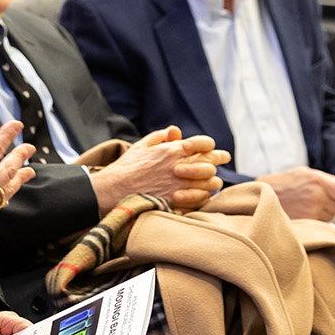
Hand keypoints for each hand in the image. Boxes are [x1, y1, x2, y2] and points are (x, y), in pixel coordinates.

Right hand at [0, 121, 34, 271]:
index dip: (6, 135)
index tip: (17, 125)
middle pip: (8, 168)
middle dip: (20, 156)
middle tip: (30, 147)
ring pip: (8, 186)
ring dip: (20, 177)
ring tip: (30, 171)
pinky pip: (1, 202)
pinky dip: (8, 194)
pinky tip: (9, 194)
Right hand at [92, 125, 227, 213]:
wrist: (113, 192)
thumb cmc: (125, 169)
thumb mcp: (141, 146)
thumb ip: (160, 137)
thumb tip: (176, 131)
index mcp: (172, 150)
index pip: (205, 144)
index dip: (213, 148)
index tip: (218, 152)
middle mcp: (179, 167)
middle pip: (212, 163)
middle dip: (218, 162)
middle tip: (221, 163)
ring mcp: (180, 186)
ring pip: (211, 183)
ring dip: (212, 181)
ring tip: (210, 181)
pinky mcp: (178, 203)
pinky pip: (202, 200)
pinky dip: (204, 197)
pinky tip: (201, 194)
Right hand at [257, 166, 334, 220]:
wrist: (263, 195)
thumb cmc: (283, 184)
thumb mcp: (305, 173)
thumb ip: (329, 179)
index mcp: (317, 181)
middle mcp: (316, 196)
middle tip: (323, 199)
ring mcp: (312, 211)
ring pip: (333, 216)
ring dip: (327, 212)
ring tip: (311, 205)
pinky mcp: (307, 222)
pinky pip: (323, 223)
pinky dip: (319, 219)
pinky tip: (307, 212)